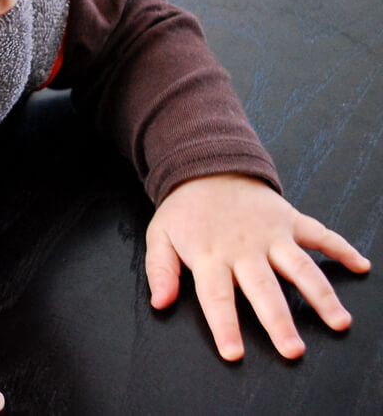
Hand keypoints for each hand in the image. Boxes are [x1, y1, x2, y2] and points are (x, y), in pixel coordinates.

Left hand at [144, 174, 370, 360]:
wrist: (207, 167)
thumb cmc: (185, 211)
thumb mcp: (160, 235)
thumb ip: (160, 269)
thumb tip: (160, 302)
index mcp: (210, 254)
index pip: (216, 296)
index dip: (224, 326)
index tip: (234, 353)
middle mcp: (244, 248)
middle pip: (263, 289)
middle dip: (279, 321)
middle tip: (293, 350)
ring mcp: (271, 233)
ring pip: (300, 266)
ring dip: (320, 294)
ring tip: (339, 322)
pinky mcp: (289, 219)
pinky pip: (319, 233)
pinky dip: (341, 248)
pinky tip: (361, 266)